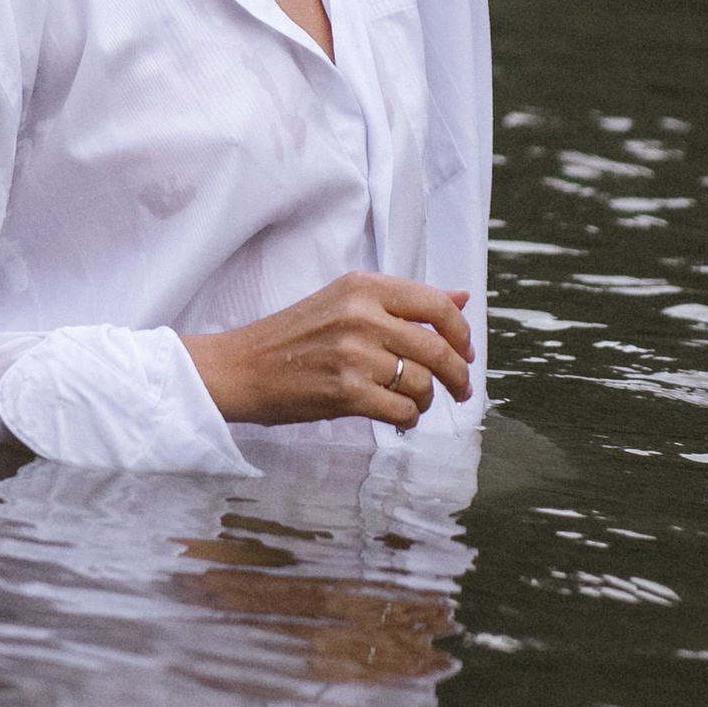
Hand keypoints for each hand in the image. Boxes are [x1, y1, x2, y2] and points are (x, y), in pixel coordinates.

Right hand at [183, 272, 473, 430]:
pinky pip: (402, 410)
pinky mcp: (345, 392)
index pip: (436, 305)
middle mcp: (361, 315)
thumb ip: (404, 301)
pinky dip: (407, 420)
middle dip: (458, 375)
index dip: (461, 333)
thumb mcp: (345, 301)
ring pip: (422, 383)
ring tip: (412, 403)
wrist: (242, 367)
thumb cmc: (293, 337)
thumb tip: (463, 297)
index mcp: (363, 287)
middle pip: (437, 347)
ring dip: (426, 400)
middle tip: (460, 389)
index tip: (465, 352)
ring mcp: (353, 354)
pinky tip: (397, 418)